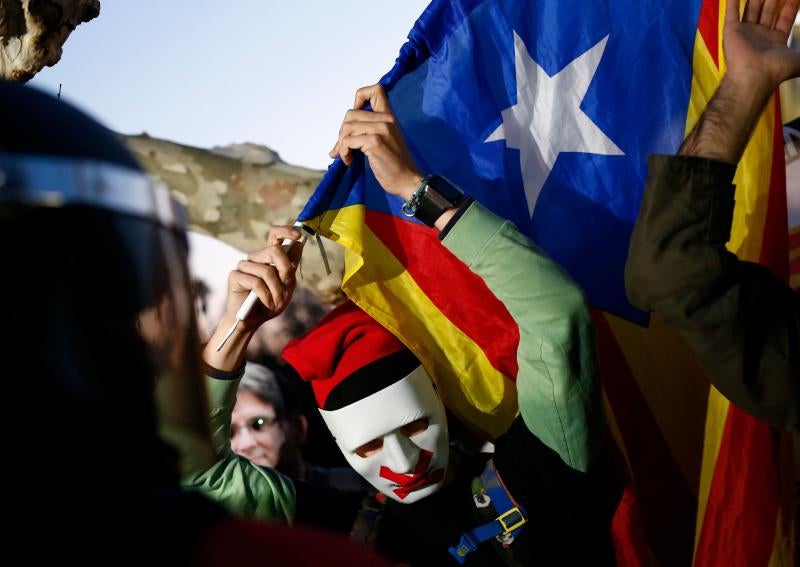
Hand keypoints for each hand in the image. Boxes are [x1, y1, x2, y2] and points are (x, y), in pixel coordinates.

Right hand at [203, 225, 301, 371]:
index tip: (299, 235)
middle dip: (285, 270)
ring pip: (267, 270)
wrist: (252, 321)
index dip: (287, 231)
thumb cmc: (270, 303)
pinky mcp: (235, 276)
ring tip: (276, 302)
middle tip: (287, 286)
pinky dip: (266, 296)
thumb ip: (290, 267)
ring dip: (276, 290)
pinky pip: (256, 282)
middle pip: (274, 250)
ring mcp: (244, 265)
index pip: (275, 235)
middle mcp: (256, 258)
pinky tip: (266, 303)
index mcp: (269, 257)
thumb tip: (298, 244)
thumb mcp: (287, 286)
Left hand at [329, 84, 423, 200]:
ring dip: (341, 143)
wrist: (406, 180)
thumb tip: (341, 134)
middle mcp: (386, 119)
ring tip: (346, 155)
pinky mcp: (375, 142)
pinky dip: (344, 152)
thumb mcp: (385, 140)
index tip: (355, 119)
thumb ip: (368, 130)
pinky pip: (348, 141)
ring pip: (347, 127)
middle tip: (344, 147)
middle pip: (351, 113)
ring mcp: (381, 130)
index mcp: (389, 116)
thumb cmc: (394, 164)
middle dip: (342, 132)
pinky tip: (349, 161)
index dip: (359, 98)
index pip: (376, 90)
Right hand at [723, 0, 799, 90]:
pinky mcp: (732, 31)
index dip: (791, 4)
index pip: (785, 17)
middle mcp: (760, 36)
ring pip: (753, 8)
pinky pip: (732, 13)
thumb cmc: (775, 70)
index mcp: (775, 41)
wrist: (755, 75)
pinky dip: (733, 3)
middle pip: (769, 10)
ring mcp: (745, 33)